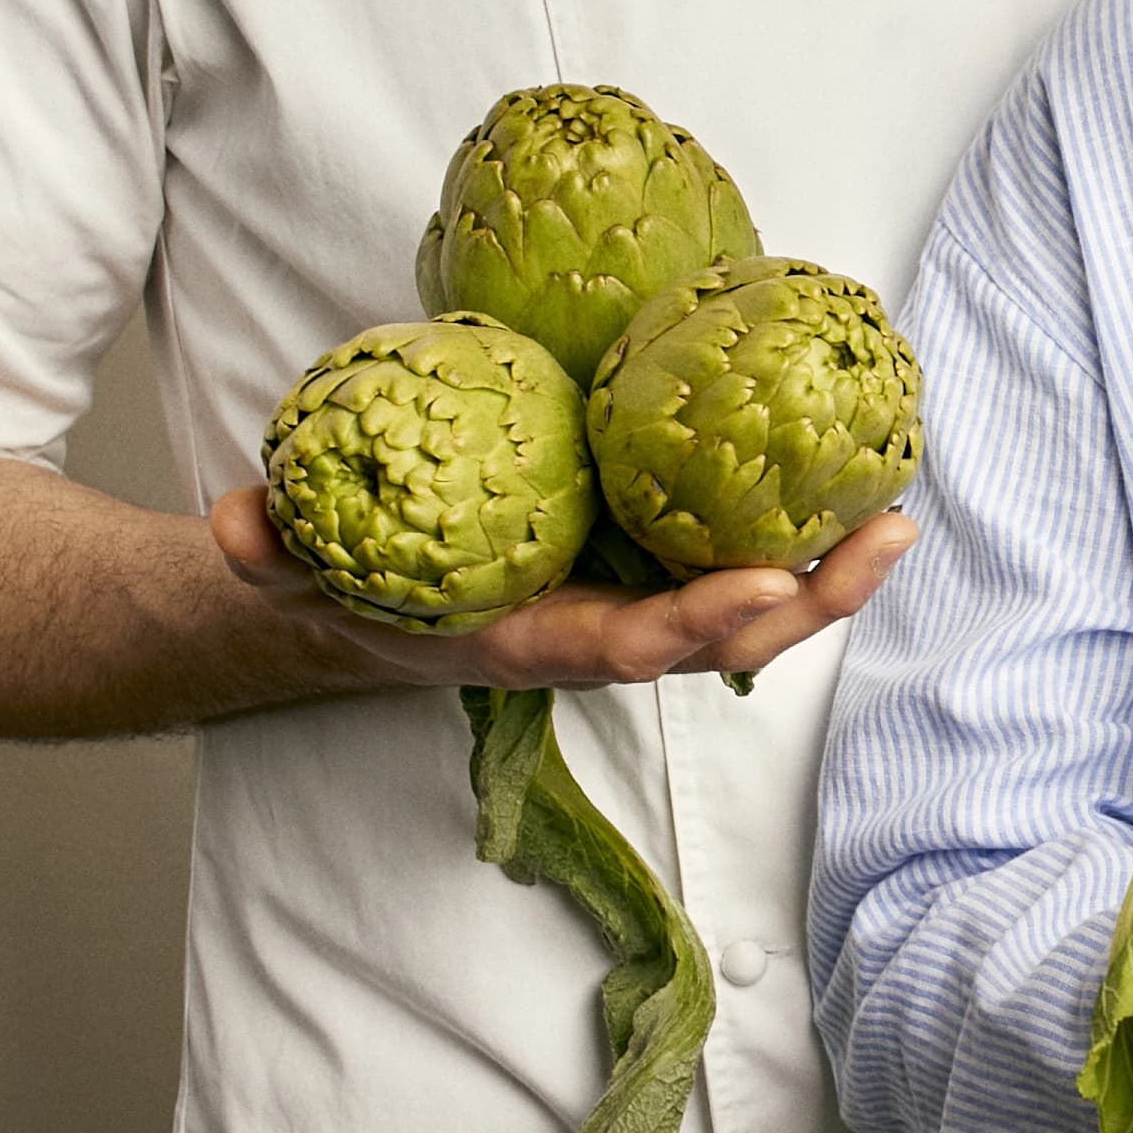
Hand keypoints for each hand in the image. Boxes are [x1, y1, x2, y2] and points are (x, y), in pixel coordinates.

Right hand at [207, 485, 914, 690]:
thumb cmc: (332, 583)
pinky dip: (788, 536)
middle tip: (884, 539)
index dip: (695, 623)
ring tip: (898, 518)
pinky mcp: (636, 564)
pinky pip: (724, 556)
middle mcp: (591, 633)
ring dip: (821, 574)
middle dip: (804, 604)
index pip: (624, 646)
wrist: (343, 605)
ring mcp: (621, 602)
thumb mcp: (288, 565)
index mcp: (526, 639)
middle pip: (720, 643)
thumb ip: (265, 550)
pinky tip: (849, 486)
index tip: (763, 587)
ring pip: (739, 608)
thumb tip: (235, 526)